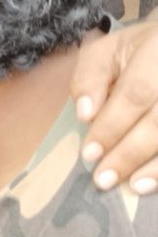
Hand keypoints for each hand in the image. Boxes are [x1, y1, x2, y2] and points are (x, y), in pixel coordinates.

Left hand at [71, 18, 157, 193]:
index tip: (90, 153)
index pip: (136, 93)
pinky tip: (156, 181)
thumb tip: (85, 114)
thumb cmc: (140, 52)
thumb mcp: (108, 51)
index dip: (113, 126)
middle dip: (131, 151)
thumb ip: (90, 77)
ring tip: (135, 185)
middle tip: (105, 178)